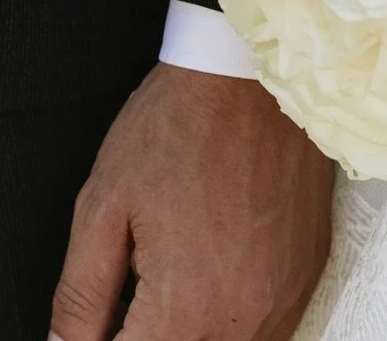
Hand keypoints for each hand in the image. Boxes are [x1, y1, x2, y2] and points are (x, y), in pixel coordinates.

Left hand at [49, 63, 334, 340]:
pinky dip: (234, 321)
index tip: (100, 324)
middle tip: (136, 290)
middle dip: (149, 333)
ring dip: (192, 330)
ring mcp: (282, 300)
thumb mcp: (103, 204)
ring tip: (176, 277)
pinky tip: (213, 275)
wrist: (252, 71)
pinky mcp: (306, 277)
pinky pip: (269, 331)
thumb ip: (80, 296)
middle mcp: (242, 317)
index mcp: (183, 305)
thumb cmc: (180, 124)